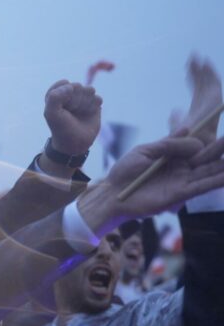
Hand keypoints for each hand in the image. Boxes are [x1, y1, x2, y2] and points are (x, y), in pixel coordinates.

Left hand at [44, 80, 102, 155]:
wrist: (75, 143)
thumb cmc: (61, 128)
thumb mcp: (51, 114)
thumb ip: (54, 97)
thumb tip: (70, 85)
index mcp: (57, 94)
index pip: (63, 84)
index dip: (64, 95)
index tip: (61, 107)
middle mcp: (70, 94)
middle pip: (77, 86)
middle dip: (74, 100)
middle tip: (70, 113)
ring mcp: (83, 98)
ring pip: (89, 90)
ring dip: (84, 103)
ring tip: (79, 113)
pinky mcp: (94, 104)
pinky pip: (98, 98)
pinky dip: (93, 107)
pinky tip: (88, 114)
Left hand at [79, 134, 223, 232]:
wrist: (113, 194)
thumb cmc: (124, 172)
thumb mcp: (144, 151)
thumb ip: (168, 143)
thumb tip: (189, 130)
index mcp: (171, 157)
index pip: (196, 147)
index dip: (209, 140)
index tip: (219, 131)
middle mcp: (180, 169)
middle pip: (207, 158)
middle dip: (221, 149)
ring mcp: (182, 181)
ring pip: (209, 172)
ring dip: (223, 166)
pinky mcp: (180, 194)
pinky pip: (202, 186)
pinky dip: (217, 181)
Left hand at [171, 56, 221, 145]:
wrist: (189, 147)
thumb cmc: (181, 143)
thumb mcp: (177, 128)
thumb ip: (176, 119)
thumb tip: (175, 110)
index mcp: (198, 112)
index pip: (197, 92)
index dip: (193, 80)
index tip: (187, 70)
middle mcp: (206, 108)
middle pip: (202, 85)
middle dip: (198, 72)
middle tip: (191, 59)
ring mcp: (211, 104)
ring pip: (208, 83)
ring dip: (202, 70)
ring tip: (194, 56)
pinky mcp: (214, 102)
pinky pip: (214, 84)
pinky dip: (210, 73)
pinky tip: (204, 62)